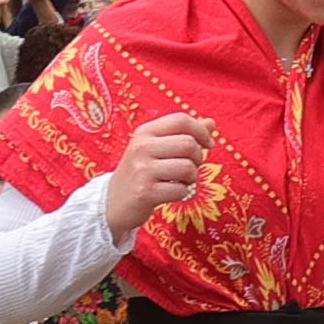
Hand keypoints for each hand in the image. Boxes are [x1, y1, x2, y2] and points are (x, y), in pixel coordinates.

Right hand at [100, 113, 210, 237]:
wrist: (112, 203)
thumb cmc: (140, 173)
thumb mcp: (157, 148)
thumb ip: (183, 134)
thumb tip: (211, 122)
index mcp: (145, 132)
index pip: (181, 120)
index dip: (201, 131)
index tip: (208, 144)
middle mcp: (141, 147)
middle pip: (189, 144)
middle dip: (198, 158)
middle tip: (190, 167)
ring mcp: (142, 170)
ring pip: (188, 168)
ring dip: (191, 178)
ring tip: (179, 181)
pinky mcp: (145, 192)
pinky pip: (181, 190)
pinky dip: (182, 193)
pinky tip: (170, 193)